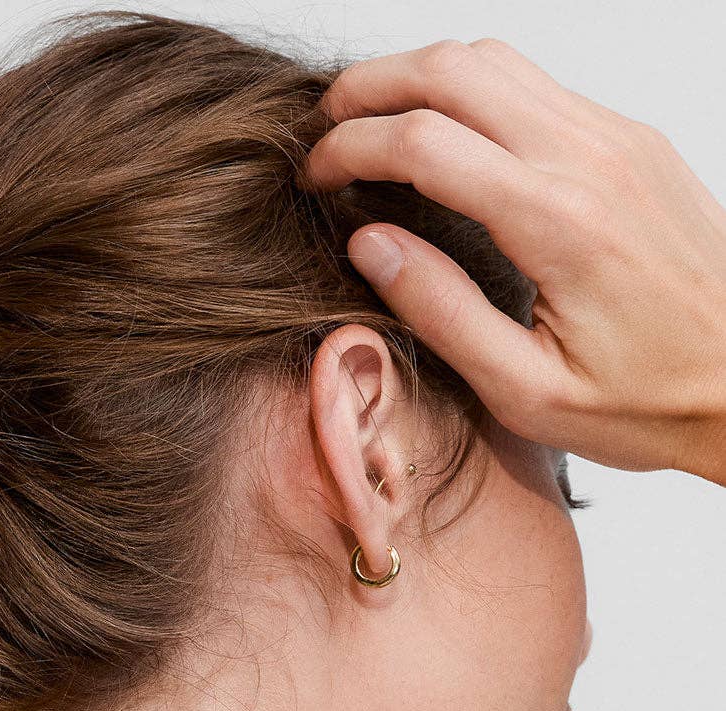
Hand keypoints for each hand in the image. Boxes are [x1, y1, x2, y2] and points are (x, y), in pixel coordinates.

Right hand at [302, 38, 725, 485]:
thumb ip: (442, 311)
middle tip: (321, 130)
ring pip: (496, 61)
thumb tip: (369, 243)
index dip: (349, 148)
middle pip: (454, 69)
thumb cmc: (648, 400)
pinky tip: (439, 142)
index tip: (312, 176)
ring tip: (369, 125)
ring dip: (418, 78)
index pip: (424, 141)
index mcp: (559, 221)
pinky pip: (535, 85)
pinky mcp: (632, 141)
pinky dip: (468, 93)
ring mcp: (618, 138)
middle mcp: (592, 157)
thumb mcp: (525, 390)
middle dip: (369, 88)